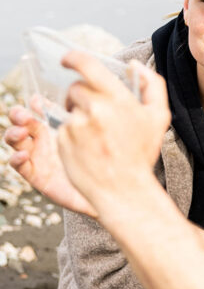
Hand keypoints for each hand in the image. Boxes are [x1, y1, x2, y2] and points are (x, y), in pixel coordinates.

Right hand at [5, 102, 96, 216]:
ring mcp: (37, 155)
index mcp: (56, 126)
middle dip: (18, 115)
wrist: (105, 188)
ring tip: (20, 132)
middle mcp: (44, 138)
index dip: (36, 103)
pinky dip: (16, 159)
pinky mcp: (35, 174)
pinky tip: (22, 155)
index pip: (41, 109)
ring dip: (13, 134)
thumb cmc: (101, 158)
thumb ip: (89, 120)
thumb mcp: (95, 135)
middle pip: (23, 121)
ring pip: (16, 140)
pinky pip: (19, 166)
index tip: (37, 101)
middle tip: (24, 116)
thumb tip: (87, 100)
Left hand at [56, 52, 170, 217]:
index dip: (74, 58)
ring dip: (77, 114)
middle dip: (82, 95)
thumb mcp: (159, 116)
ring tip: (94, 133)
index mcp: (118, 99)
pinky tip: (87, 147)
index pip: (87, 66)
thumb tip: (134, 65)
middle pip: (76, 87)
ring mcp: (77, 125)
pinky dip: (72, 133)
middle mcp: (95, 109)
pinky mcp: (63, 140)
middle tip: (94, 111)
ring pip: (69, 108)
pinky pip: (62, 127)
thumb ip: (152, 84)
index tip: (68, 59)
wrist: (123, 189)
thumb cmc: (141, 152)